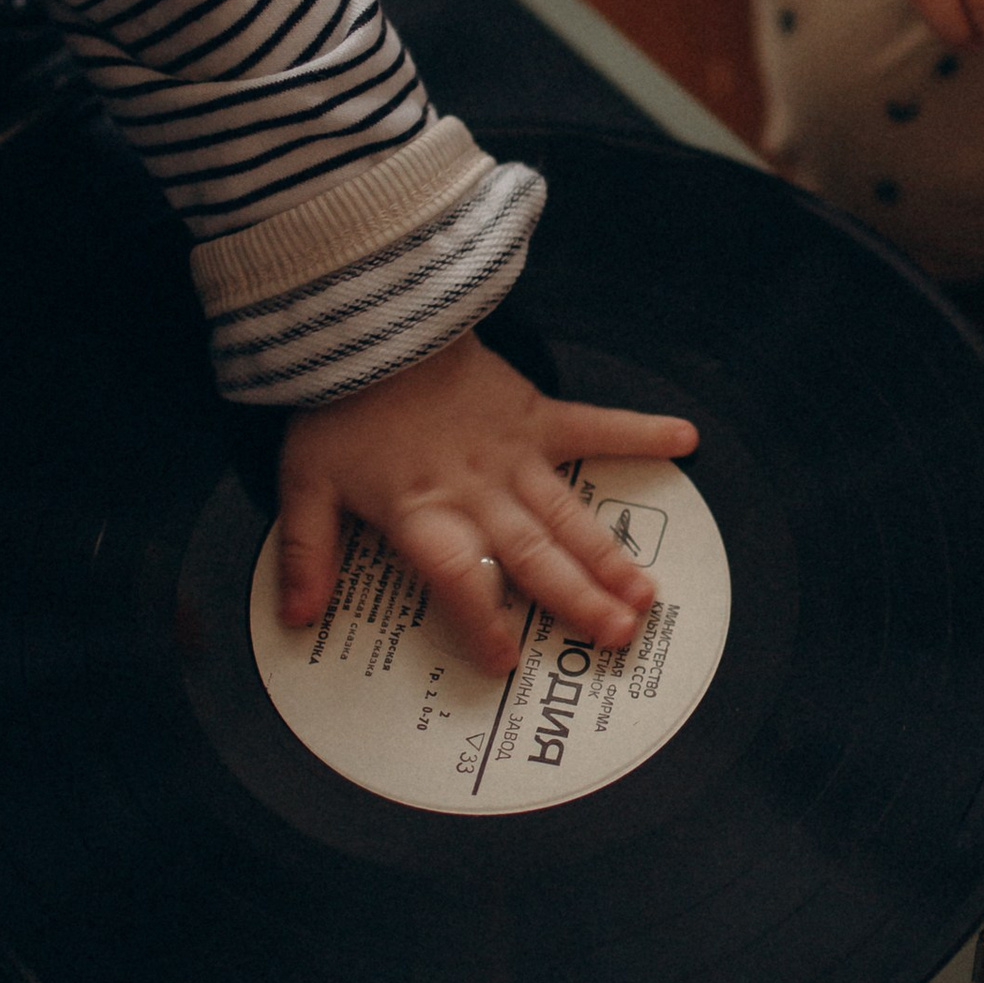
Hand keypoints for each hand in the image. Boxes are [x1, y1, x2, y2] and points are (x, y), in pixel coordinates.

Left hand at [276, 332, 698, 671]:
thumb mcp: (305, 482)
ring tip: (647, 594)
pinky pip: (593, 425)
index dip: (481, 620)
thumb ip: (307, 552)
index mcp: (422, 511)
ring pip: (567, 515)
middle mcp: (476, 491)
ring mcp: (513, 454)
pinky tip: (685, 440)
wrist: (371, 322)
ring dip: (608, 556)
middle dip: (577, 601)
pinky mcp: (533, 414)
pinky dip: (639, 431)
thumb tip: (298, 618)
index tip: (506, 660)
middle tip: (618, 638)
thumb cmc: (339, 404)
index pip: (456, 577)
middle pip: (531, 556)